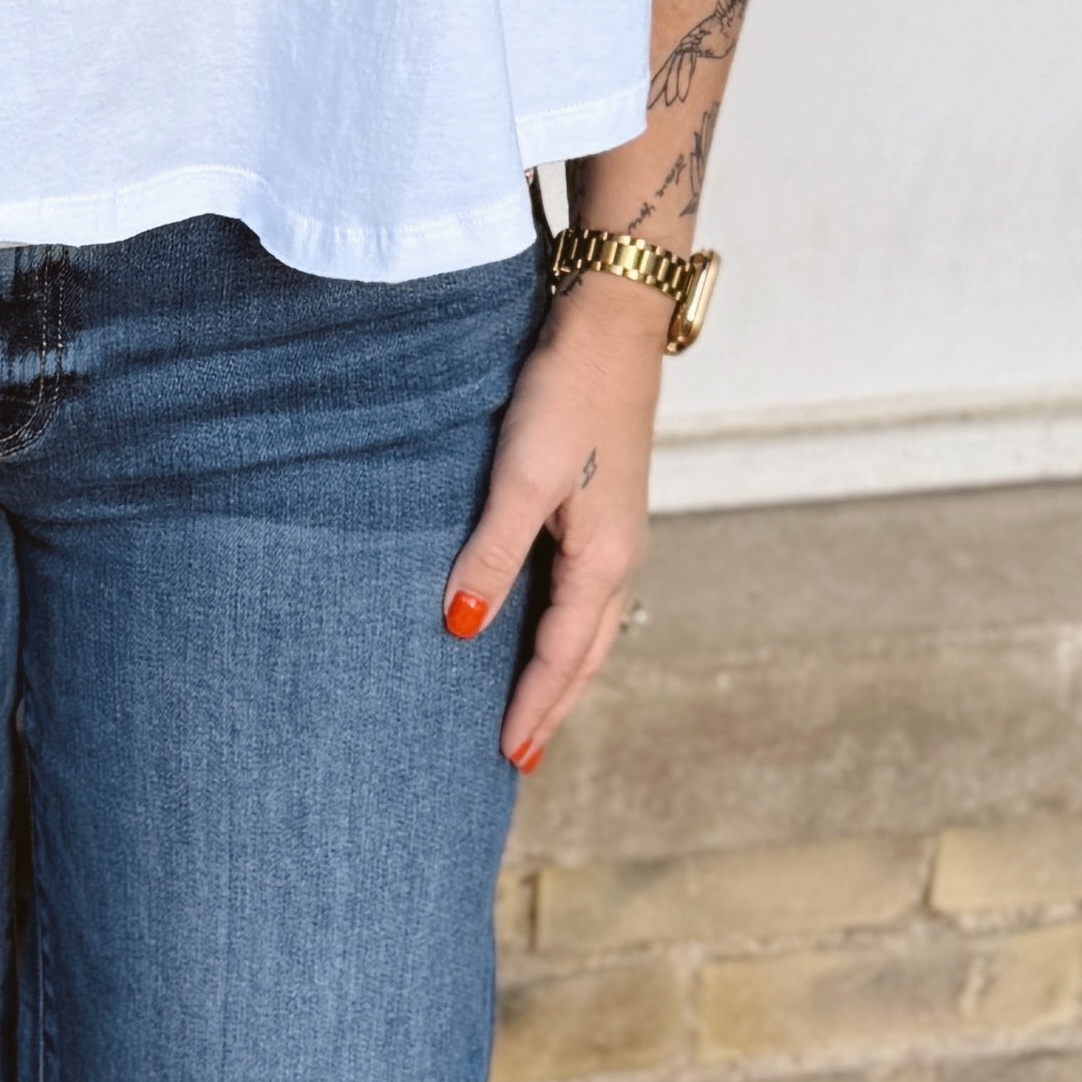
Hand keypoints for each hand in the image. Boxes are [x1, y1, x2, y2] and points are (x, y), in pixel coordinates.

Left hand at [439, 278, 667, 771]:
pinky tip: (535, 624)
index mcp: (603, 559)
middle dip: (554, 705)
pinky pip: (581, 589)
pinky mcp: (601, 505)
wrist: (612, 323)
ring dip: (561, 670)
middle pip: (586, 654)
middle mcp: (617, 555)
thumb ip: (492, 555)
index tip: (508, 758)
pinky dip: (562, 626)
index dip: (534, 708)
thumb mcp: (520, 478)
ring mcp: (613, 531)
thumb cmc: (566, 395)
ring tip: (531, 707)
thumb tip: (464, 628)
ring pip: (587, 623)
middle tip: (523, 758)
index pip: (563, 657)